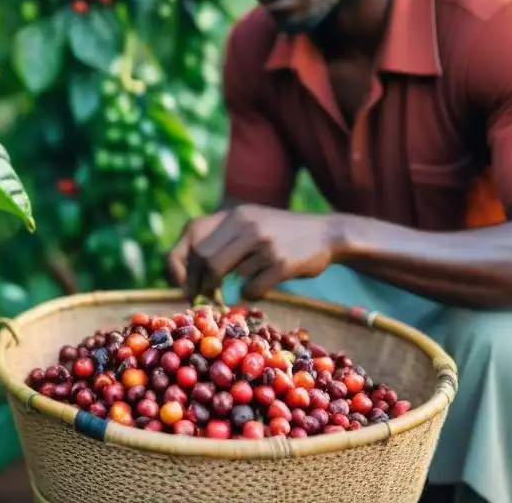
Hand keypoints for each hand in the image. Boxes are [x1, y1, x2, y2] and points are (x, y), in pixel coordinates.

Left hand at [166, 205, 340, 300]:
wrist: (327, 233)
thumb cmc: (282, 234)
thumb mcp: (251, 222)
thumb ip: (223, 238)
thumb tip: (189, 273)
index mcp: (235, 214)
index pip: (194, 239)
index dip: (183, 265)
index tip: (185, 285)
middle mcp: (247, 225)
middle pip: (206, 260)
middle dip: (202, 283)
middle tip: (206, 297)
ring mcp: (264, 243)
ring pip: (229, 276)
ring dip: (231, 289)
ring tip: (243, 286)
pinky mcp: (281, 263)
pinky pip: (251, 289)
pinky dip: (251, 294)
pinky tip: (261, 287)